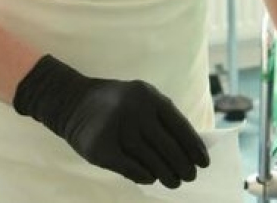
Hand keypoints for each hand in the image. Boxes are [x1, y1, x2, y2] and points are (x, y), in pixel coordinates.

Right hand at [13, 54, 209, 187]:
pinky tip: (151, 178)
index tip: (203, 162)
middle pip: (168, 147)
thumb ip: (163, 117)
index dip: (194, 147)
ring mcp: (117, 128)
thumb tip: (190, 149)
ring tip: (174, 182)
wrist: (73, 101)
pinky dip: (145, 176)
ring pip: (152, 161)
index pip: (179, 126)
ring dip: (167, 175)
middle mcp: (134, 110)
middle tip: (189, 176)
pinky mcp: (101, 148)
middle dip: (183, 166)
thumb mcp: (141, 98)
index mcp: (148, 95)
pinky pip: (131, 169)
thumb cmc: (117, 104)